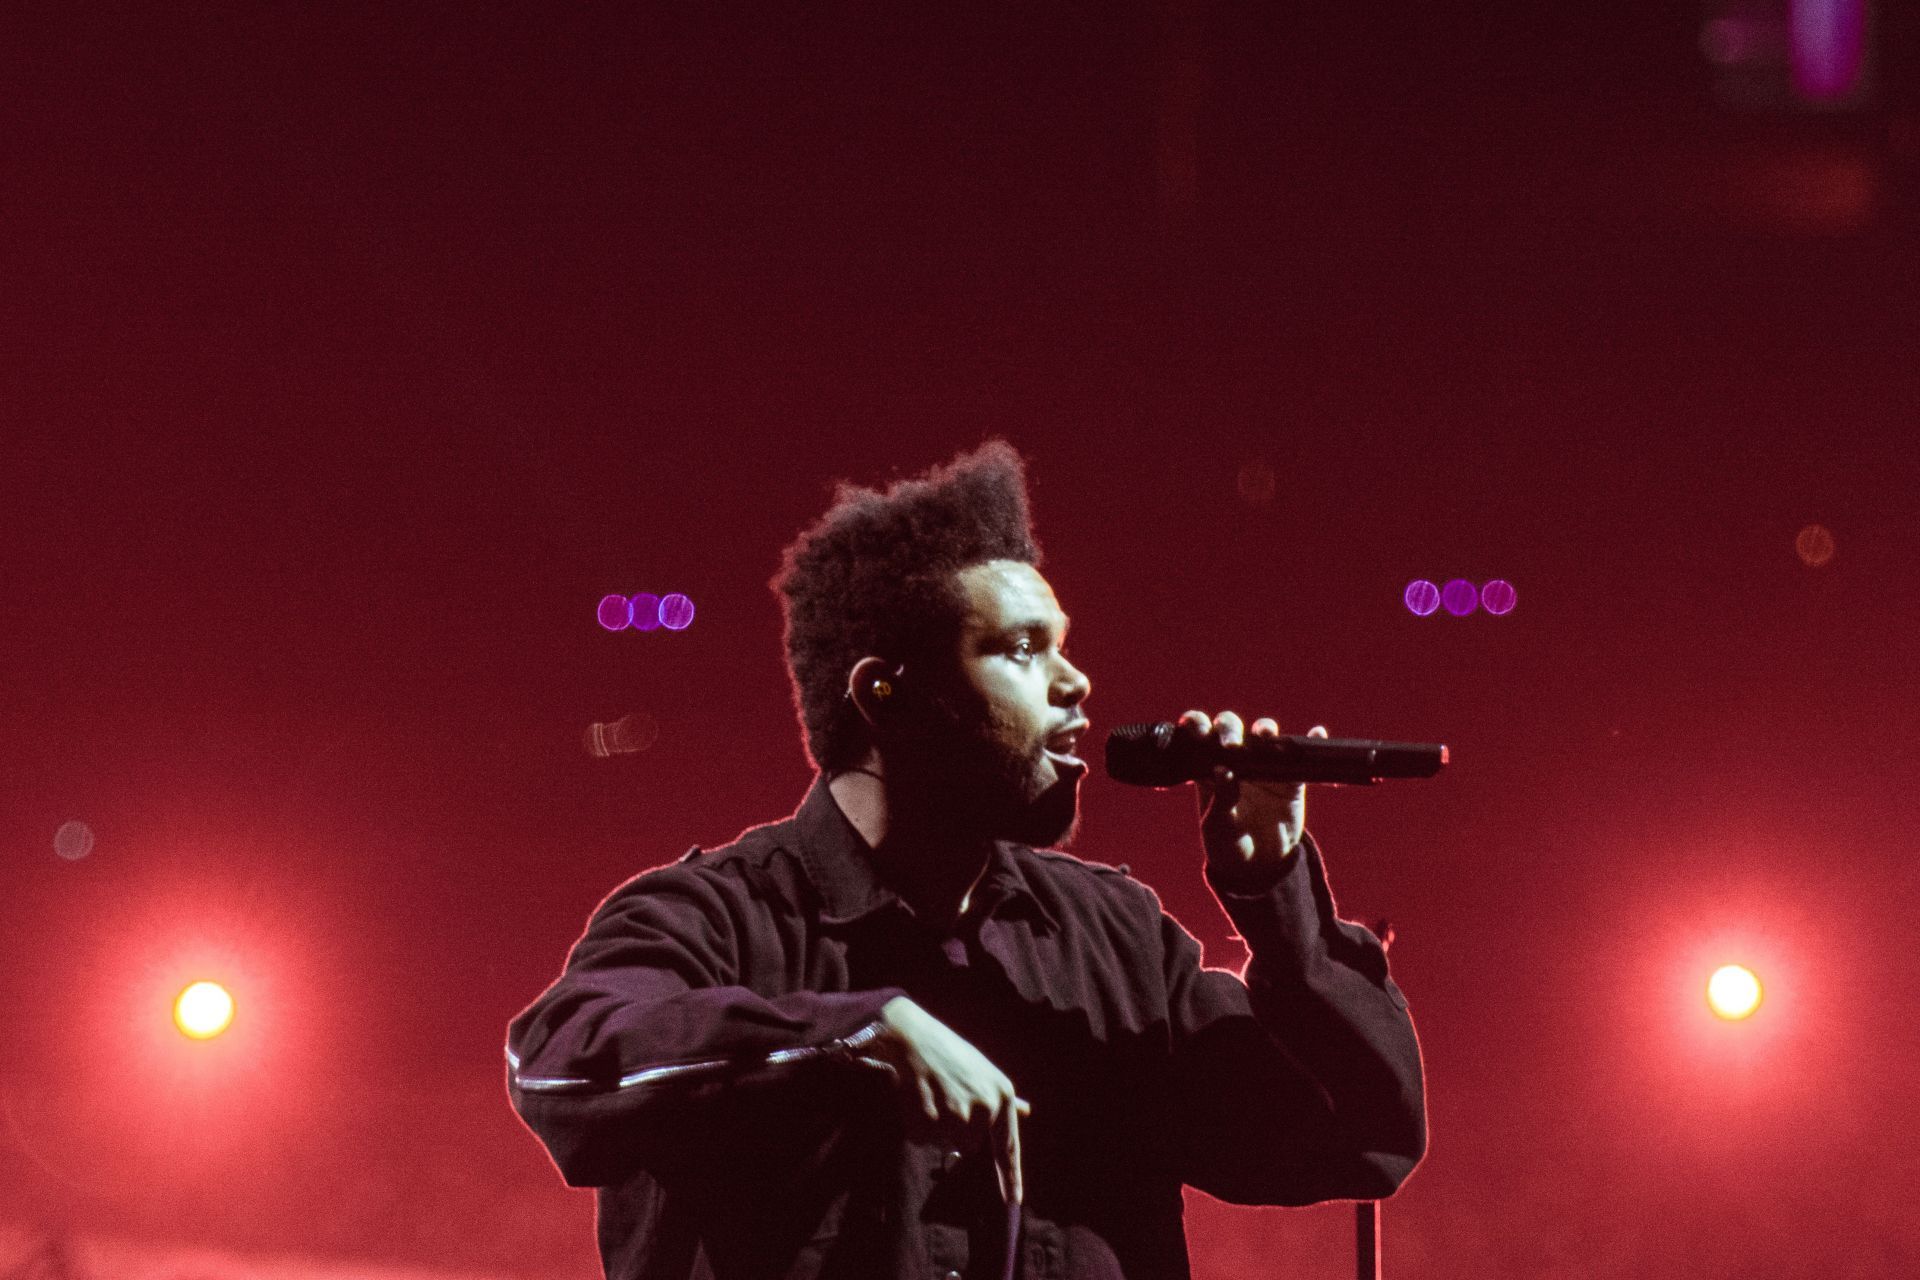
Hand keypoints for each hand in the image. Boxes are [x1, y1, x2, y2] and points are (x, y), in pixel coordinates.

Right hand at [870, 995, 1029, 1202]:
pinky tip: (916, 1098)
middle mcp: (985, 1108)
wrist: (912, 1036)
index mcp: (1002, 1097)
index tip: (1014, 1204)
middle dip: (953, 1130)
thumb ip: (1005, 1099)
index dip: (1011, 1178)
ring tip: (930, 1096)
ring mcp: (957, 1115)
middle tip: (944, 1099)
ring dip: (933, 1127)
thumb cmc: (949, 1053)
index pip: (1008, 1147)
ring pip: (943, 1143)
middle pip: (968, 1146)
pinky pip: (921, 1138)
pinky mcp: (931, 1119)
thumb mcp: (985, 1072)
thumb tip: (1027, 1110)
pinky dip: (915, 1124)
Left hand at [1178, 710, 1326, 886]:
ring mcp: (1263, 766)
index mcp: (1209, 768)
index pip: (1201, 738)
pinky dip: (1310, 742)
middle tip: (1231, 745)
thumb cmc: (1227, 845)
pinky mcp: (1289, 779)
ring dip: (1265, 729)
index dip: (1196, 725)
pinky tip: (1317, 734)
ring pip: (1264, 736)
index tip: (1196, 729)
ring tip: (1266, 736)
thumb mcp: (1218, 826)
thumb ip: (1221, 799)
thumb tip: (1223, 770)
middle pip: (1231, 728)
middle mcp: (1235, 760)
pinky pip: (1299, 757)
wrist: (1258, 868)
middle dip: (1230, 728)